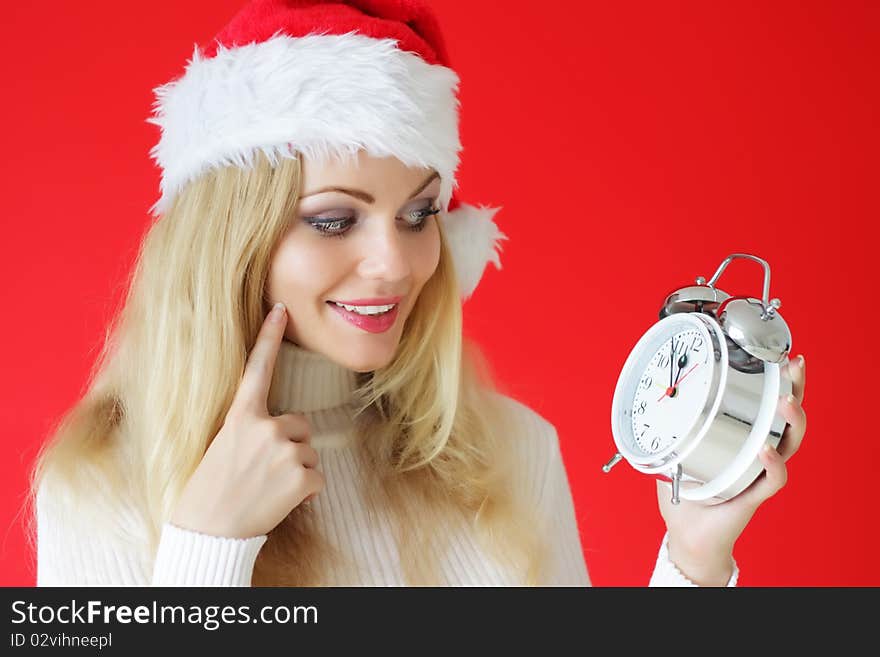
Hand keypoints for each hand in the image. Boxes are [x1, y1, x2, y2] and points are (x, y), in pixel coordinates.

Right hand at [170, 302, 323, 538]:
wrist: (209, 533)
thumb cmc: (211, 491)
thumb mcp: (221, 447)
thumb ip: (248, 427)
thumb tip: (279, 426)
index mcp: (240, 417)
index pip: (257, 369)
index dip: (269, 337)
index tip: (281, 309)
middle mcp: (265, 427)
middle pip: (298, 424)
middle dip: (288, 444)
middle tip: (259, 470)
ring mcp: (286, 451)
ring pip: (309, 451)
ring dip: (296, 468)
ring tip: (266, 487)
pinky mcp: (303, 476)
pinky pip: (317, 477)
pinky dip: (305, 491)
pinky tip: (280, 500)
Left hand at [656, 353, 806, 584]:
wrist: (687, 534)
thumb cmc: (686, 494)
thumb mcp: (672, 451)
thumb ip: (664, 426)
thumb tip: (648, 398)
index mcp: (742, 437)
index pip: (766, 403)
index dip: (776, 380)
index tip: (779, 355)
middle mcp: (757, 452)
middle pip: (786, 416)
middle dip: (795, 388)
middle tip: (793, 367)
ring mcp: (759, 473)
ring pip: (788, 444)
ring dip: (790, 421)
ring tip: (785, 401)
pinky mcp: (754, 495)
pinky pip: (772, 480)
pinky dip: (771, 464)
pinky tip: (764, 450)